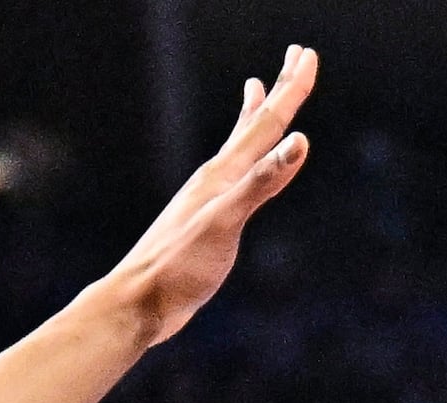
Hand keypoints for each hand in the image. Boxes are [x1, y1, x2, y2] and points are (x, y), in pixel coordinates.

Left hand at [96, 46, 318, 345]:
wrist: (138, 303)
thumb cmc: (178, 266)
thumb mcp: (224, 222)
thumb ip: (260, 182)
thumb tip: (298, 140)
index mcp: (222, 174)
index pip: (266, 123)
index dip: (291, 89)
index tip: (308, 55)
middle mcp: (216, 178)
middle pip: (253, 124)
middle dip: (279, 89)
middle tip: (296, 55)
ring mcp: (209, 198)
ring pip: (239, 146)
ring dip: (253, 117)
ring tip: (257, 90)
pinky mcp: (206, 222)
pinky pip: (234, 177)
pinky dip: (245, 161)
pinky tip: (240, 167)